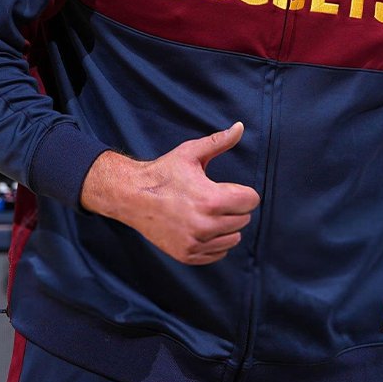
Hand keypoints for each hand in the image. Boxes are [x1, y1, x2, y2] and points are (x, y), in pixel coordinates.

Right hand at [80, 123, 260, 264]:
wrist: (131, 196)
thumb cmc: (164, 172)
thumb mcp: (190, 153)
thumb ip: (219, 141)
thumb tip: (240, 126)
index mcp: (211, 199)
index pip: (251, 201)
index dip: (243, 192)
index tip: (228, 188)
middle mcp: (205, 225)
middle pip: (244, 220)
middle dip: (234, 208)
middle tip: (215, 199)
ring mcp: (195, 243)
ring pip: (233, 239)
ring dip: (227, 226)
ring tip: (208, 213)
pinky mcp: (187, 255)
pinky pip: (218, 253)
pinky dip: (215, 242)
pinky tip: (202, 228)